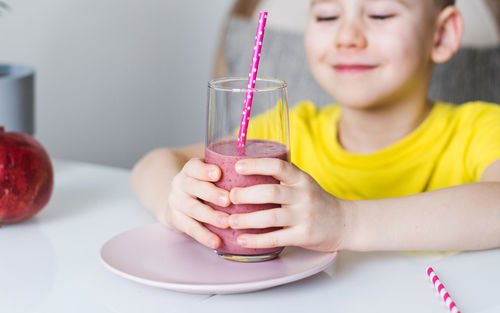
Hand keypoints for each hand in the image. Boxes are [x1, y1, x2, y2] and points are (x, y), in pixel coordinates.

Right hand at [167, 158, 230, 248]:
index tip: (218, 173)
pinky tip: (216, 242)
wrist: (179, 203)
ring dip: (210, 216)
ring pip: (193, 209)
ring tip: (226, 222)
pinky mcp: (176, 220)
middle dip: (211, 194)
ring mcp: (177, 202)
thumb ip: (226, 173)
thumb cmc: (204, 186)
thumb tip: (258, 174)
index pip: (194, 167)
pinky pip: (190, 228)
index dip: (205, 170)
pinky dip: (204, 236)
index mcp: (190, 170)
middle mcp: (180, 184)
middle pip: (193, 187)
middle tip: (228, 200)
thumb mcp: (209, 176)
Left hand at [228, 158, 348, 251]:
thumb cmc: (316, 201)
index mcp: (301, 179)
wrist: (344, 223)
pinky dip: (257, 240)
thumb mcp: (304, 183)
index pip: (278, 166)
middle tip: (230, 197)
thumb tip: (246, 169)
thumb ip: (282, 177)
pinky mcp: (304, 236)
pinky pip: (276, 238)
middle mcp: (303, 195)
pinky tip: (242, 240)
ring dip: (247, 219)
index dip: (256, 165)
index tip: (237, 166)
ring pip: (271, 217)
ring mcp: (304, 216)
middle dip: (246, 195)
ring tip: (230, 221)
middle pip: (271, 192)